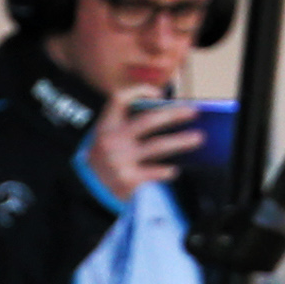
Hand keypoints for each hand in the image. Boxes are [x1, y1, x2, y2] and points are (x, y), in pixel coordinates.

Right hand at [81, 91, 204, 203]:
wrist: (87, 191)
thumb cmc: (103, 161)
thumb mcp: (106, 137)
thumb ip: (126, 124)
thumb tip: (163, 114)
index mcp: (106, 125)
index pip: (120, 99)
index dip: (140, 92)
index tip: (159, 95)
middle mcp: (113, 140)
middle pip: (147, 121)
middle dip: (173, 114)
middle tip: (192, 112)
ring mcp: (121, 160)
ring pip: (157, 146)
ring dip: (180, 141)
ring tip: (197, 138)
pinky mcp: (128, 179)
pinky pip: (154, 172)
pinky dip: (166, 171)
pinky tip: (174, 170)